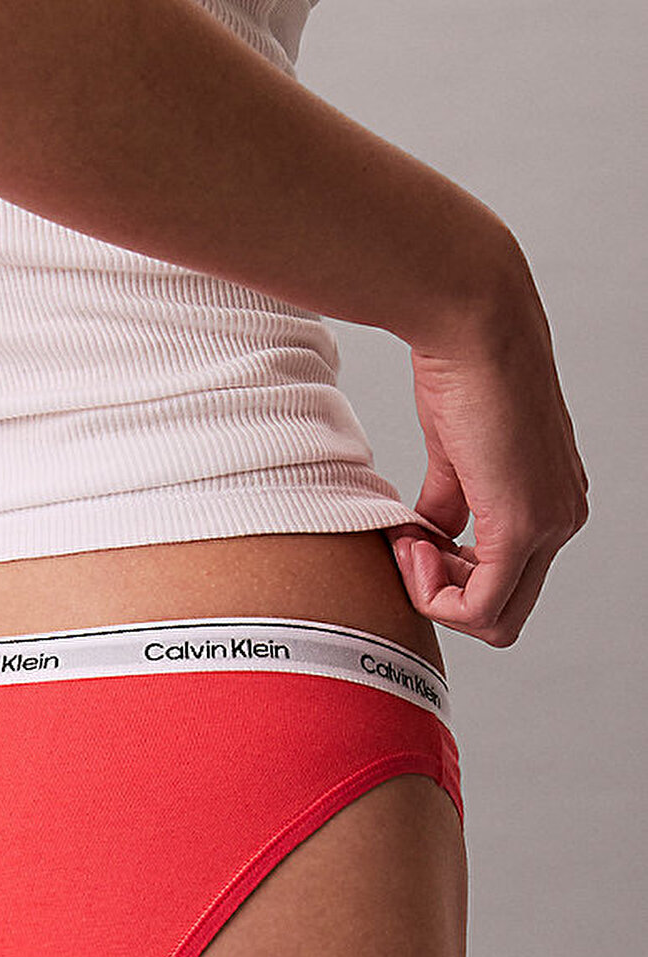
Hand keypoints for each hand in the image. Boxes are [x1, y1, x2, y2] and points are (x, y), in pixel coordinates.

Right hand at [385, 255, 588, 647]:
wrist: (474, 325)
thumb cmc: (465, 369)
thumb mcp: (454, 454)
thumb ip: (448, 505)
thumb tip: (429, 539)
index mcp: (552, 501)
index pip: (507, 585)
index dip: (447, 579)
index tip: (410, 537)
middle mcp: (562, 518)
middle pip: (504, 615)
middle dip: (443, 596)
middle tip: (406, 548)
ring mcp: (550, 525)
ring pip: (495, 618)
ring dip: (435, 594)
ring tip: (407, 541)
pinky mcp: (525, 526)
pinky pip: (480, 605)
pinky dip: (434, 591)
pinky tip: (411, 544)